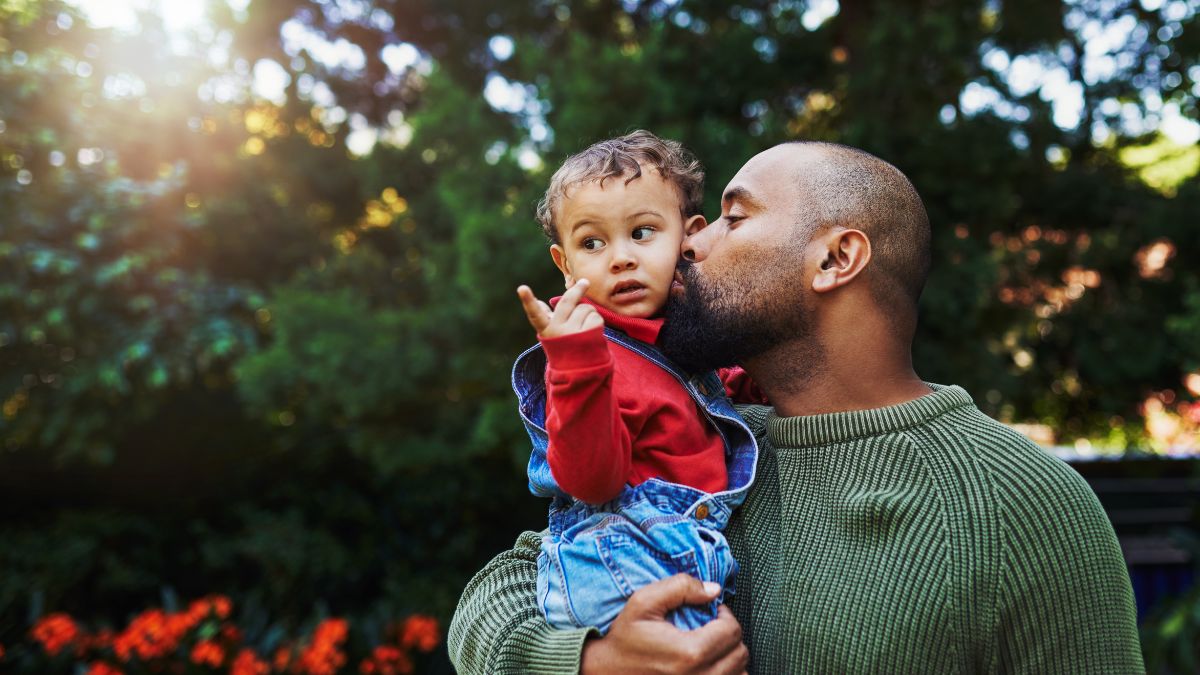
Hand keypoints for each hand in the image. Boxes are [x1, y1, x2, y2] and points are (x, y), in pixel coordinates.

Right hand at [517, 279, 603, 338]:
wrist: (578, 370)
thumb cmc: (562, 346)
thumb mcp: (551, 333)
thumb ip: (545, 317)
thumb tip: (538, 303)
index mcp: (545, 329)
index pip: (534, 313)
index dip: (528, 301)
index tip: (521, 288)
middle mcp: (557, 331)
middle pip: (568, 301)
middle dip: (578, 289)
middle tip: (585, 282)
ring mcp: (573, 334)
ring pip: (585, 308)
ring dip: (588, 313)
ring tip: (584, 326)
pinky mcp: (589, 336)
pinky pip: (596, 317)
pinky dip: (596, 321)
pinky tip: (592, 331)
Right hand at [580, 575, 748, 674]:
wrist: (607, 672)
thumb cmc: (625, 639)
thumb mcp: (644, 602)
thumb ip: (680, 587)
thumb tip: (713, 590)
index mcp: (689, 652)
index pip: (732, 631)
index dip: (725, 615)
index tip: (711, 612)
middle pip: (739, 653)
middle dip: (729, 635)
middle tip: (711, 627)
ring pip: (740, 672)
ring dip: (730, 657)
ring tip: (711, 646)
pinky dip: (726, 673)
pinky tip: (709, 664)